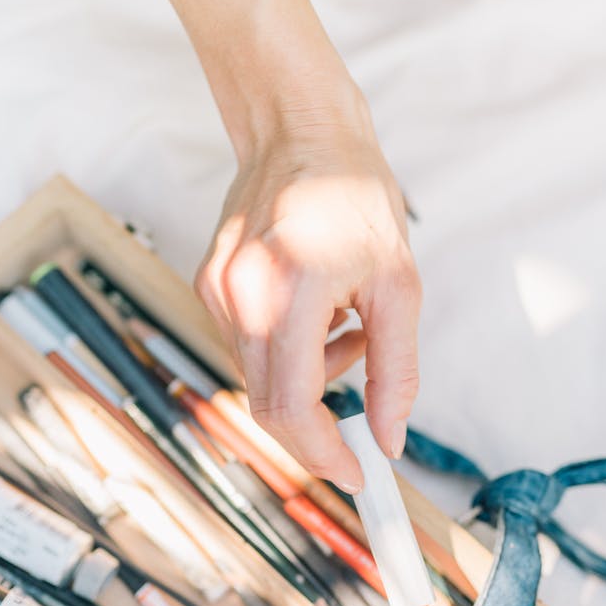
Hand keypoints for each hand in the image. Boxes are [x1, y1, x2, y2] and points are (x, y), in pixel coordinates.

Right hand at [196, 95, 421, 492]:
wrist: (299, 129)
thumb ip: (396, 370)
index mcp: (290, 292)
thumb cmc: (355, 196)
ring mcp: (215, 291)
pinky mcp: (207, 285)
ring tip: (347, 329)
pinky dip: (287, 353)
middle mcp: (239, 296)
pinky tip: (317, 314)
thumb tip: (389, 440)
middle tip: (361, 415)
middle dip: (318, 426)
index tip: (356, 475)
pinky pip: (247, 348)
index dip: (323, 454)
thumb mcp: (399, 285)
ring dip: (308, 381)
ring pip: (258, 380)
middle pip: (267, 405)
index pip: (292, 407)